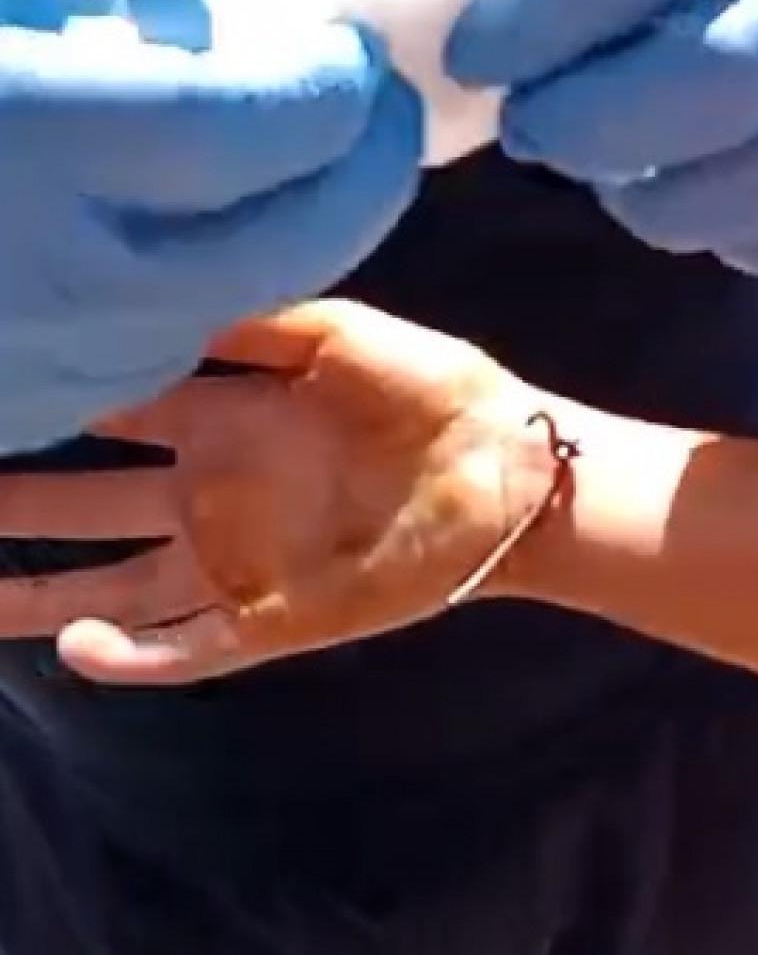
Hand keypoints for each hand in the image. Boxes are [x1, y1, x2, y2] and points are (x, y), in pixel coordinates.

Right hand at [0, 0, 422, 452]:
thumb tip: (251, 17)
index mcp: (52, 139)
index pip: (284, 118)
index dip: (339, 78)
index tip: (341, 44)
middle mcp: (75, 273)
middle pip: (305, 232)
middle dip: (367, 162)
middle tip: (369, 105)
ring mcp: (52, 363)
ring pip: (241, 301)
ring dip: (286, 230)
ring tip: (269, 160)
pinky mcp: (22, 405)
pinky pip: (154, 348)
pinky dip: (185, 286)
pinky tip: (153, 231)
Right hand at [0, 302, 553, 680]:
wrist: (511, 473)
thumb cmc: (433, 393)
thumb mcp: (335, 332)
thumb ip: (243, 320)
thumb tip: (145, 298)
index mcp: (219, 415)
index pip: (106, 410)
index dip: (45, 403)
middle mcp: (210, 491)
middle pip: (83, 505)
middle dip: (13, 502)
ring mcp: (237, 562)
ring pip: (111, 588)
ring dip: (36, 595)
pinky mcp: (273, 621)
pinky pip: (186, 646)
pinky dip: (129, 656)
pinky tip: (75, 644)